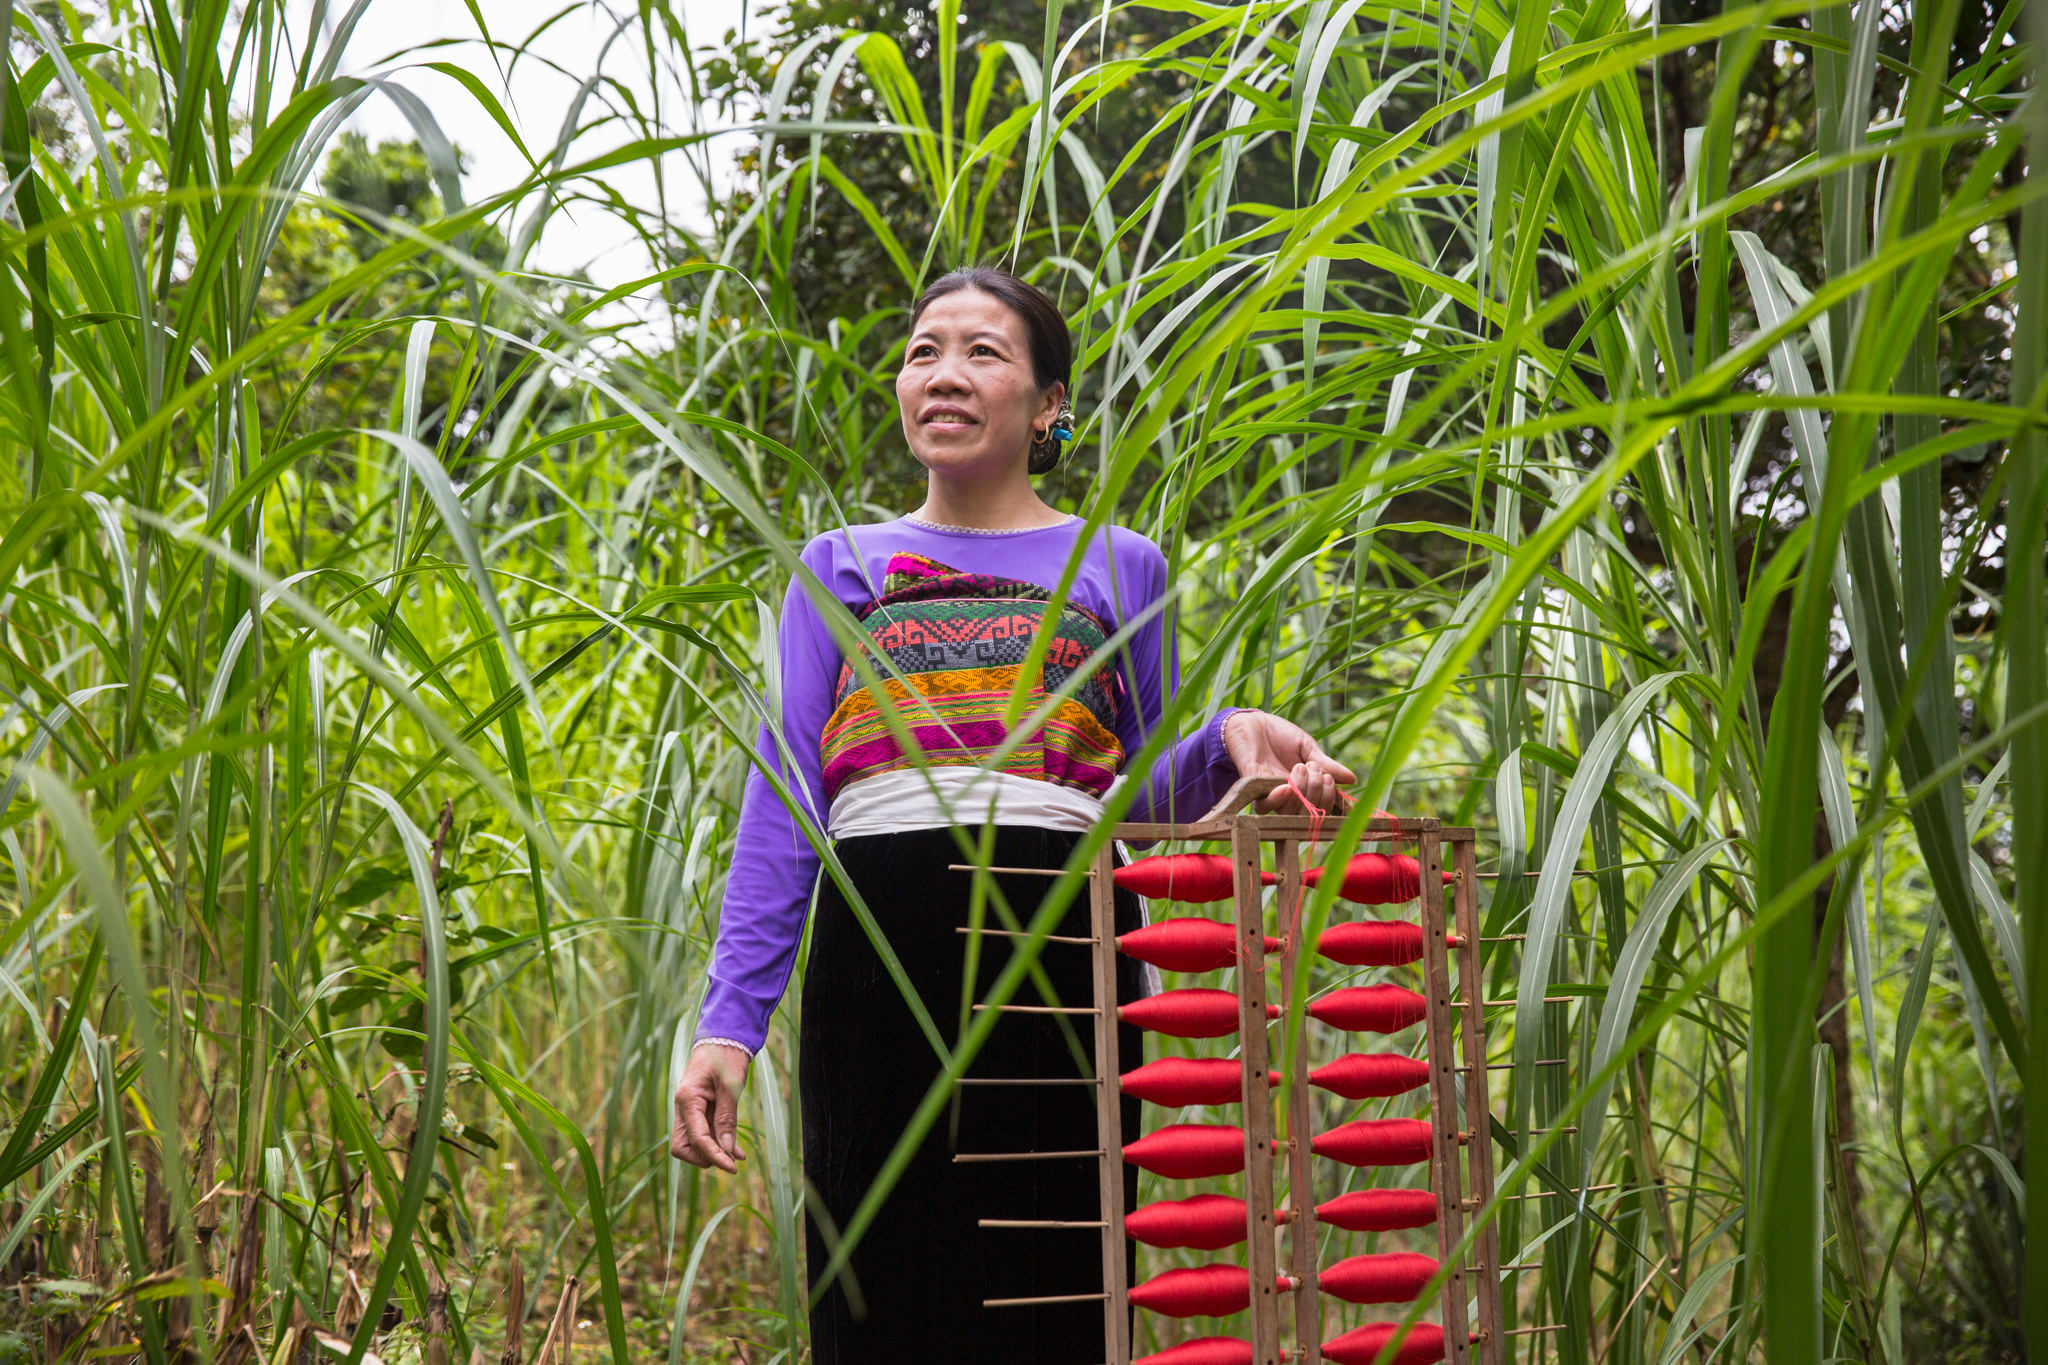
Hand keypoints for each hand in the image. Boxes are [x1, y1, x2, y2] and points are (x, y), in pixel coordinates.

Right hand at [671, 1042, 749, 1171]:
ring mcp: (689, 1108)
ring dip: (713, 1152)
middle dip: (704, 1158)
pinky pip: (703, 1132)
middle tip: (729, 1162)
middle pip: (683, 1146)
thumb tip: (727, 1150)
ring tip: (737, 1157)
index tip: (732, 1168)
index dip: (714, 1156)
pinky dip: (718, 1142)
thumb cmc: (727, 1056)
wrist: (724, 1037)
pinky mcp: (698, 1109)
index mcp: (688, 1099)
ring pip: (691, 1142)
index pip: (697, 1138)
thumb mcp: (731, 1086)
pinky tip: (737, 1150)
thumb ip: (727, 1117)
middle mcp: (683, 1106)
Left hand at [1222, 711, 1354, 813]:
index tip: (1332, 780)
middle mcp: (1290, 797)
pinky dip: (1279, 799)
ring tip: (1301, 767)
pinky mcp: (1255, 790)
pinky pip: (1267, 806)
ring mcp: (1272, 795)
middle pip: (1310, 814)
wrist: (1253, 723)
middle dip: (1318, 792)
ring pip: (1292, 812)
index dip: (1330, 801)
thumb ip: (1326, 765)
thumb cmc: (1279, 735)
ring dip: (1303, 791)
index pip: (1322, 808)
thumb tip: (1352, 779)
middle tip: (1314, 767)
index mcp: (1305, 788)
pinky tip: (1286, 787)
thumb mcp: (1308, 748)